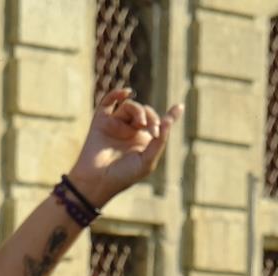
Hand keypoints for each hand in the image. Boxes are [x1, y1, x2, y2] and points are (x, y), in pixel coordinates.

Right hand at [69, 88, 181, 207]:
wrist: (98, 181)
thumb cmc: (123, 176)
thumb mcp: (147, 162)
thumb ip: (159, 142)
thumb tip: (168, 121)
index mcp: (143, 141)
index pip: (159, 123)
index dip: (170, 115)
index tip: (179, 107)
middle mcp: (131, 130)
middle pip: (146, 112)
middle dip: (152, 117)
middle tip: (153, 130)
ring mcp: (116, 124)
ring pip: (130, 106)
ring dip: (138, 111)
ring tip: (140, 124)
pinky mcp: (101, 121)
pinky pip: (108, 101)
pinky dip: (116, 94)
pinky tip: (125, 92)